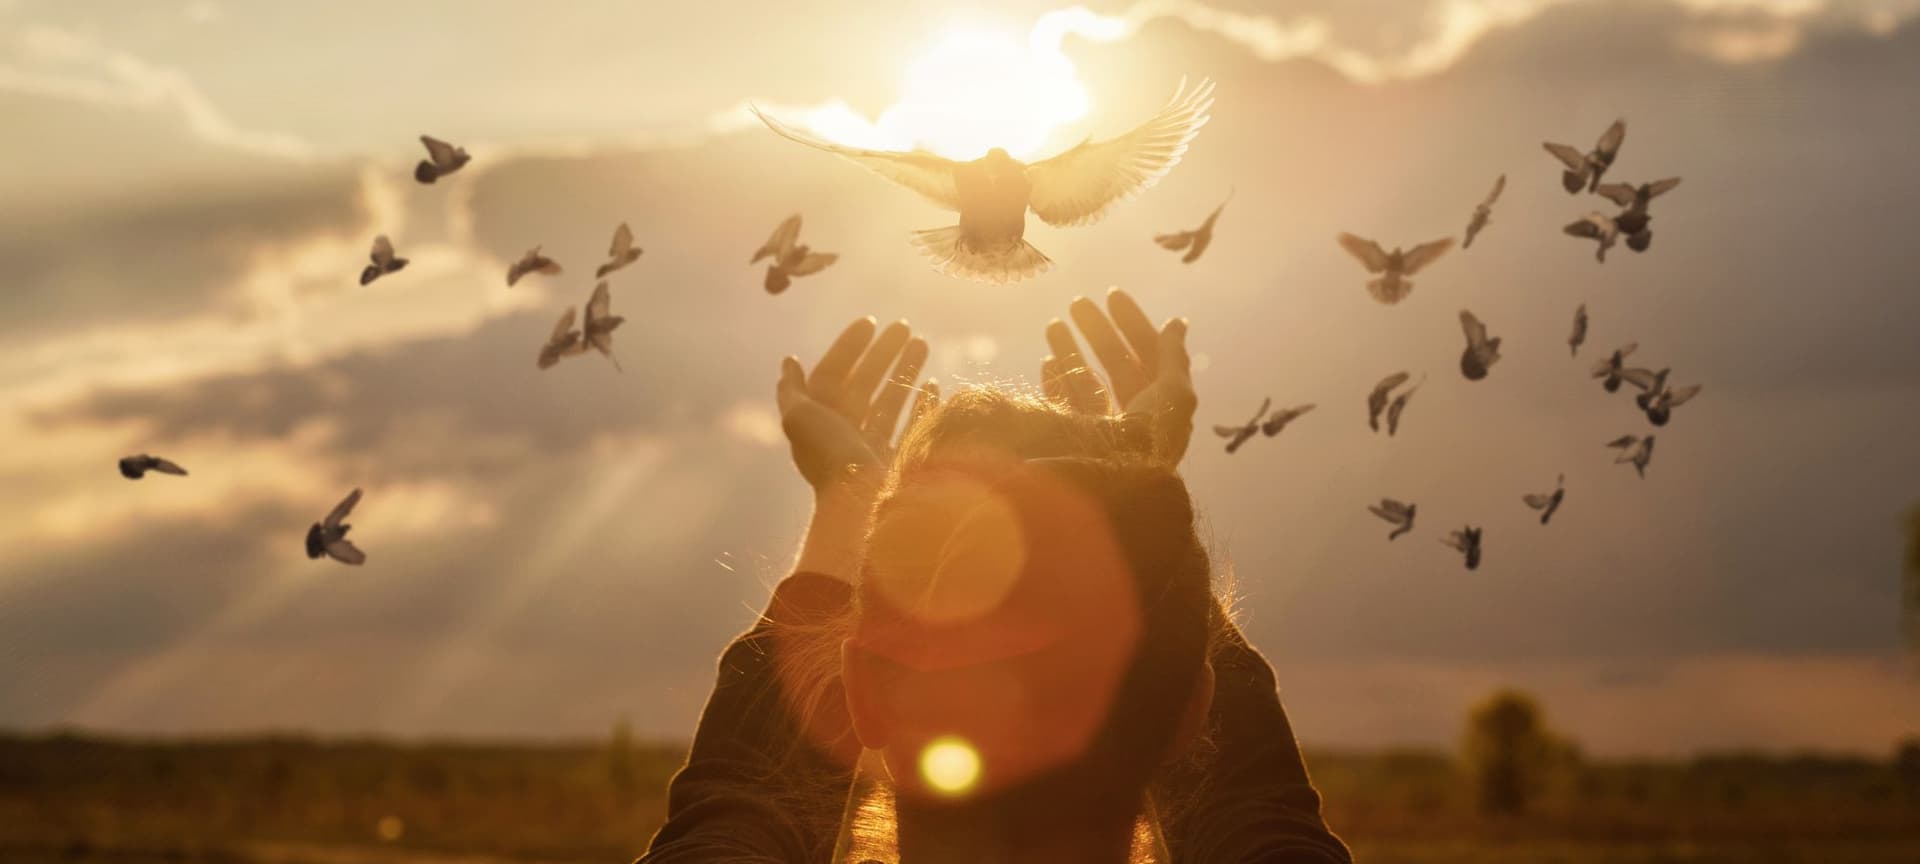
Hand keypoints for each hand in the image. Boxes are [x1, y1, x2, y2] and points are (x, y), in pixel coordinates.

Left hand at [777, 317, 938, 502]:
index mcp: (823, 420)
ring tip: (923, 343)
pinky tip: (935, 383)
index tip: (870, 323)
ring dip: (906, 370)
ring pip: (892, 399)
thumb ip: (792, 391)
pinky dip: (924, 404)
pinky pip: (915, 425)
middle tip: (905, 327)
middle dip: (884, 353)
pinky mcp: (901, 459)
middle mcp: (848, 431)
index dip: (849, 347)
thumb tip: (789, 363)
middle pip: (866, 382)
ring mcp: (876, 446)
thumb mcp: (798, 418)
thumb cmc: (829, 458)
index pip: (834, 373)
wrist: (860, 504)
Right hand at [1040, 288, 1194, 464]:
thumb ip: (1173, 357)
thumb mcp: (1174, 394)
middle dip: (1098, 331)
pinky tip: (1047, 359)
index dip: (1133, 324)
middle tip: (1078, 301)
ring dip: (1070, 349)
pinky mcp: (1073, 440)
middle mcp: (1130, 416)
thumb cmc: (1149, 440)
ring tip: (1053, 322)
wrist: (1115, 486)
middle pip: (1115, 364)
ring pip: (1085, 380)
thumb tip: (1177, 324)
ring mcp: (1100, 428)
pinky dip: (1056, 380)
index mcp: (1159, 406)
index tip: (1112, 295)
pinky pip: (1063, 404)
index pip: (1147, 355)